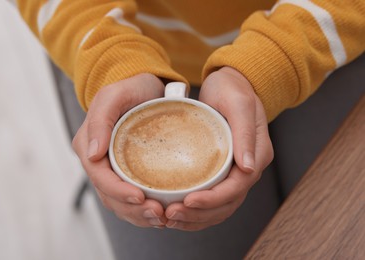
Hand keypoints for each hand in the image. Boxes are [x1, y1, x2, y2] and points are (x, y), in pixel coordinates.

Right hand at [72, 73, 167, 227]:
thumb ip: (100, 121)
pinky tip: (159, 214)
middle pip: (109, 195)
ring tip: (161, 219)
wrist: (142, 84)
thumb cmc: (129, 87)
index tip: (141, 198)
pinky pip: (129, 196)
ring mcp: (110, 167)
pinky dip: (142, 209)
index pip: (100, 177)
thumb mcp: (113, 96)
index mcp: (88, 146)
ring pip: (119, 201)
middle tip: (158, 214)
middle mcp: (96, 160)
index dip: (118, 192)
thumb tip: (93, 155)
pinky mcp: (125, 170)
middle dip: (132, 209)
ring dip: (138, 215)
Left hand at [165, 67, 273, 230]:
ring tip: (171, 218)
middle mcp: (248, 167)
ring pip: (221, 206)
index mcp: (257, 153)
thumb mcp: (239, 104)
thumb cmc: (233, 89)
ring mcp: (236, 170)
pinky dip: (197, 210)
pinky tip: (178, 210)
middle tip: (172, 214)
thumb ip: (245, 133)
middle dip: (200, 214)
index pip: (237, 187)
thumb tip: (247, 168)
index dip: (214, 199)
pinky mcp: (222, 169)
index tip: (188, 201)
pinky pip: (213, 197)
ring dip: (197, 218)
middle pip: (228, 203)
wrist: (230, 82)